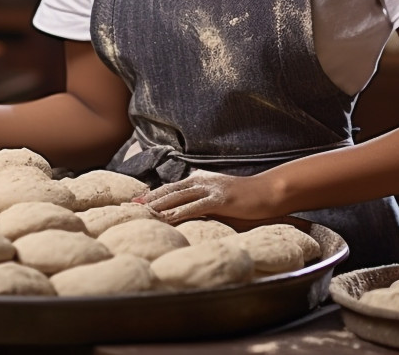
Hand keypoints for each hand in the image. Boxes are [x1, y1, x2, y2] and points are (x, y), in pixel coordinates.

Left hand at [139, 169, 276, 222]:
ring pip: (177, 197)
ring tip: (141, 214)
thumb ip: (204, 201)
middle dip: (149, 199)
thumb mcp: (221, 196)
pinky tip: (165, 220)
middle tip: (130, 207)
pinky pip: (193, 207)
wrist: (269, 192)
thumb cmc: (246, 198)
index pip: (171, 187)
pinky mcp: (219, 200)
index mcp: (200, 179)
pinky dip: (177, 213)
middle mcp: (201, 180)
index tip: (136, 202)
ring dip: (158, 206)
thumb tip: (189, 212)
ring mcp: (210, 189)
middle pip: (169, 190)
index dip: (153, 195)